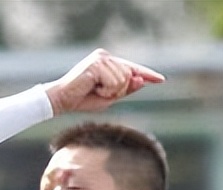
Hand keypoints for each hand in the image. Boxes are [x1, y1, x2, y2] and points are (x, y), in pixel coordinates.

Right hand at [45, 48, 164, 115]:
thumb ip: (125, 89)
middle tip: (100, 93)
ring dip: (111, 91)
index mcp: (108, 62)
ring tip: (95, 90)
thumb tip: (141, 81)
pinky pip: (115, 81)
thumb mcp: (109, 97)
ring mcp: (102, 58)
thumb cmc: (82, 100)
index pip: (132, 68)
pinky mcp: (97, 63)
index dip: (147, 74)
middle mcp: (106, 56)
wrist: (61, 100)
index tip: (161, 80)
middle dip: (119, 90)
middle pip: (129, 76)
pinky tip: (93, 88)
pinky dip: (106, 90)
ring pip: (124, 79)